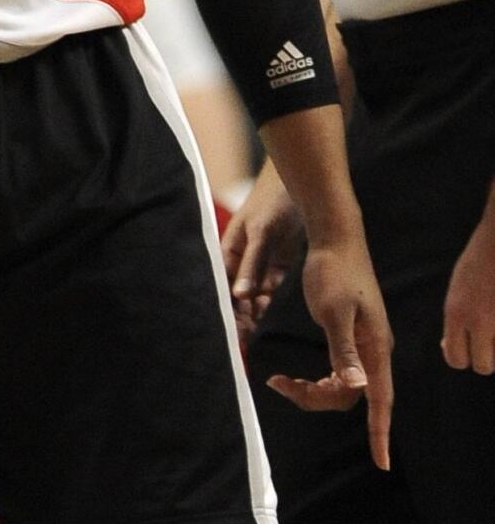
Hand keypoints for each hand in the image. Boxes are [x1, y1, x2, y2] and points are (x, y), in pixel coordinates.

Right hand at [222, 160, 303, 337]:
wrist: (299, 178)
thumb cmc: (273, 200)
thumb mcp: (261, 232)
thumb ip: (252, 265)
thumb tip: (240, 296)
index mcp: (229, 250)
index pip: (223, 289)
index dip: (225, 312)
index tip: (228, 336)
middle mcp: (240, 258)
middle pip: (235, 295)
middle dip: (236, 318)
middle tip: (240, 345)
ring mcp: (258, 259)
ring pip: (251, 294)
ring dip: (251, 312)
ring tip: (250, 337)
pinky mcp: (275, 259)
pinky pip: (268, 286)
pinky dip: (265, 300)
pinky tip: (264, 315)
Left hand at [272, 229, 393, 470]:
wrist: (334, 240)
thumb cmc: (333, 273)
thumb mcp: (334, 313)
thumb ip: (344, 352)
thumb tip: (358, 388)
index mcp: (375, 348)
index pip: (380, 401)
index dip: (380, 433)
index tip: (381, 462)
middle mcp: (374, 350)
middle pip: (352, 397)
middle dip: (317, 401)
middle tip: (281, 386)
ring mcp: (363, 344)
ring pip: (341, 386)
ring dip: (312, 391)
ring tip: (280, 381)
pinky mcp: (349, 336)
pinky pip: (336, 371)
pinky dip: (316, 379)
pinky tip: (294, 376)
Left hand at [442, 211, 494, 373]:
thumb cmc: (483, 257)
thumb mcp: (459, 287)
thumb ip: (457, 318)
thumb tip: (449, 346)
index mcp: (457, 312)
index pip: (455, 359)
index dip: (464, 356)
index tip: (471, 344)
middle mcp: (480, 319)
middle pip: (483, 366)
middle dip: (488, 357)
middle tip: (492, 339)